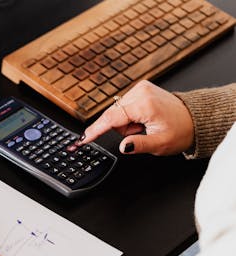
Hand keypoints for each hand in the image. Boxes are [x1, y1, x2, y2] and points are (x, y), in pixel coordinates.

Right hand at [77, 80, 193, 154]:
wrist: (194, 118)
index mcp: (145, 104)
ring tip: (144, 125)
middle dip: (123, 128)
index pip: (111, 118)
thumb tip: (123, 146)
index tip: (82, 138)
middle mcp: (140, 92)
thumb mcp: (160, 144)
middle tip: (141, 132)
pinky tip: (143, 118)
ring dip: (126, 123)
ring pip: (117, 112)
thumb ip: (139, 145)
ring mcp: (140, 88)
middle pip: (113, 115)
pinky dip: (129, 116)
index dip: (95, 130)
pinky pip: (123, 107)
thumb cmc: (180, 130)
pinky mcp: (140, 89)